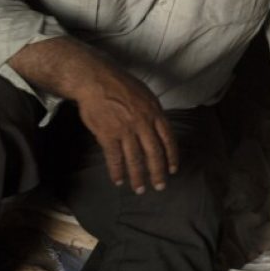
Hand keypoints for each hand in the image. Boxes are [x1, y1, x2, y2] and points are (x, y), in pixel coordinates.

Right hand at [9, 36, 177, 193]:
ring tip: (139, 189)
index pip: (168, 139)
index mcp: (155, 113)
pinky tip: (118, 181)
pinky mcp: (108, 135)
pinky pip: (114, 158)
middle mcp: (143, 123)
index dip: (172, 157)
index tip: (173, 169)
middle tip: (160, 186)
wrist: (96, 80)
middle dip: (158, 172)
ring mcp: (126, 130)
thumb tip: (159, 129)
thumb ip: (153, 113)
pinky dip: (117, 171)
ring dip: (138, 177)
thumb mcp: (146, 95)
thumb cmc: (121, 85)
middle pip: (154, 153)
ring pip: (135, 159)